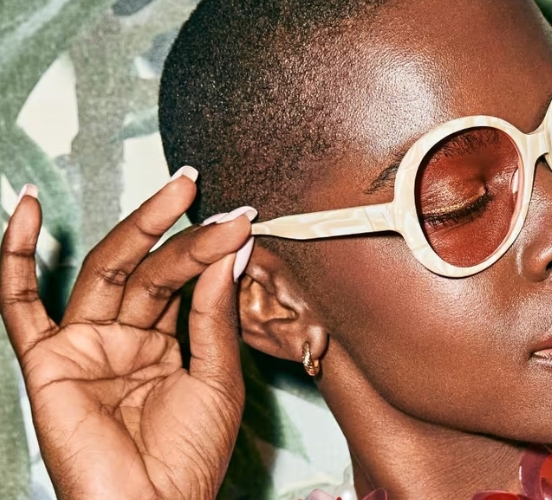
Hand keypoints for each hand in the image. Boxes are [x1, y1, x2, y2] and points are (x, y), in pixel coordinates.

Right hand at [1, 169, 252, 499]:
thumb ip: (215, 314)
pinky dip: (14, 255)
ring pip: (106, 272)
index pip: (184, 282)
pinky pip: (19, 303)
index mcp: (167, 345)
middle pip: (149, 269)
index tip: (241, 220)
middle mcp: (125, 340)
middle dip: (179, 229)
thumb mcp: (217, 376)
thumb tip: (229, 250)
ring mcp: (85, 346)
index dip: (210, 250)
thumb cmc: (189, 458)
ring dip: (138, 228)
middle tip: (204, 190)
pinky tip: (25, 208)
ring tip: (176, 190)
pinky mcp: (48, 360)